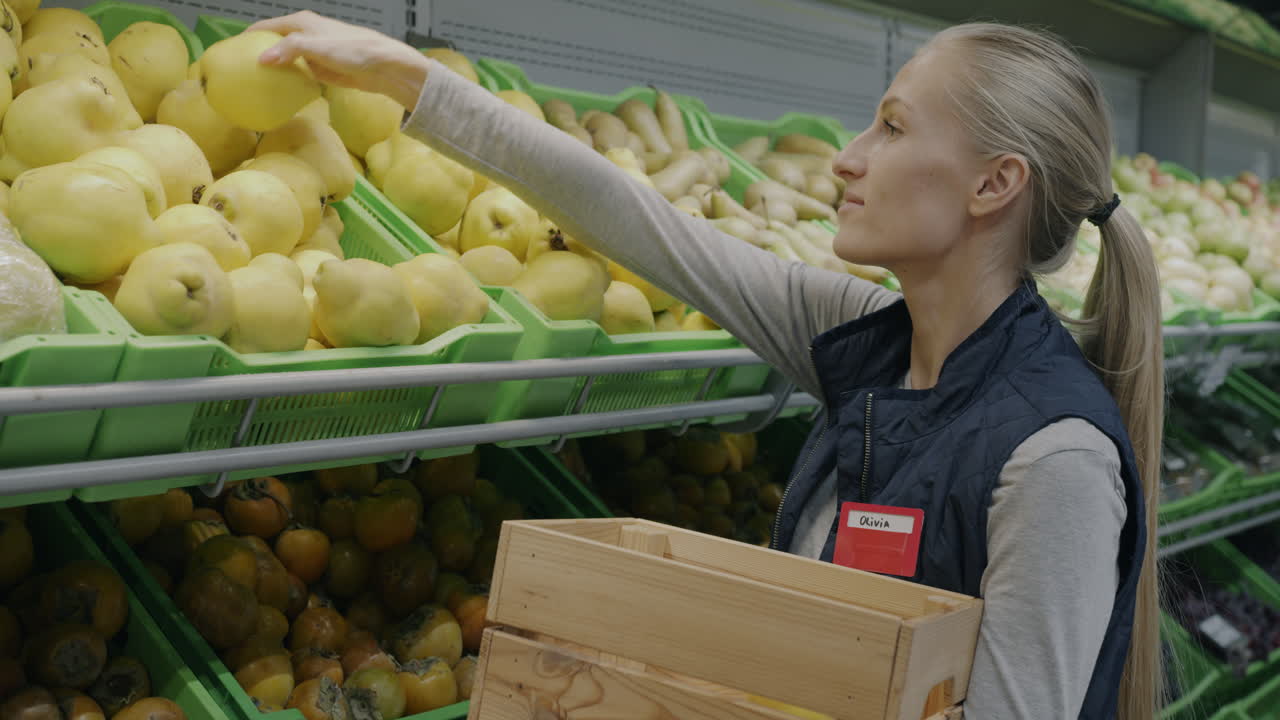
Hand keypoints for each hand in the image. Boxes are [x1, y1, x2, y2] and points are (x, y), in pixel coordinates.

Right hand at [248, 11, 429, 108]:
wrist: (385, 67)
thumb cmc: (355, 50)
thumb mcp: (317, 47)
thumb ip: (290, 50)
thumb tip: (262, 59)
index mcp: (301, 23)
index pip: (266, 27)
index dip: (248, 37)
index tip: (230, 52)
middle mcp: (305, 35)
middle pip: (274, 43)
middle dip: (257, 55)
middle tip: (238, 72)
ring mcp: (313, 53)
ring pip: (286, 60)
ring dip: (274, 70)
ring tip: (253, 84)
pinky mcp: (322, 70)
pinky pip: (299, 74)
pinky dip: (289, 81)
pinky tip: (279, 93)